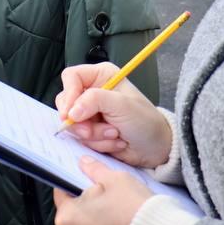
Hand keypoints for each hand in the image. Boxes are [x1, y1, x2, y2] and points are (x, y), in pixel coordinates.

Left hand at [53, 157, 153, 224]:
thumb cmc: (132, 208)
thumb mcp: (113, 178)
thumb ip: (93, 169)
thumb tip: (83, 163)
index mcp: (66, 218)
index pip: (60, 191)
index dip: (72, 179)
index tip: (84, 173)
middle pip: (72, 208)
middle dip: (85, 196)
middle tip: (104, 186)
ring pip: (83, 221)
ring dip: (94, 210)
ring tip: (114, 200)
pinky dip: (102, 223)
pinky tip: (117, 214)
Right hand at [56, 63, 172, 167]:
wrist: (156, 148)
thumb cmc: (145, 121)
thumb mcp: (121, 105)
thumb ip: (94, 100)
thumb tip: (71, 111)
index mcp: (101, 76)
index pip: (71, 77)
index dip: (69, 94)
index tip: (71, 114)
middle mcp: (93, 92)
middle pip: (67, 103)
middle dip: (81, 122)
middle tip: (92, 130)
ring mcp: (91, 113)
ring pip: (73, 124)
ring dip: (94, 135)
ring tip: (115, 134)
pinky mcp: (91, 130)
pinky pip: (81, 138)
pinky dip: (97, 143)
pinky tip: (115, 141)